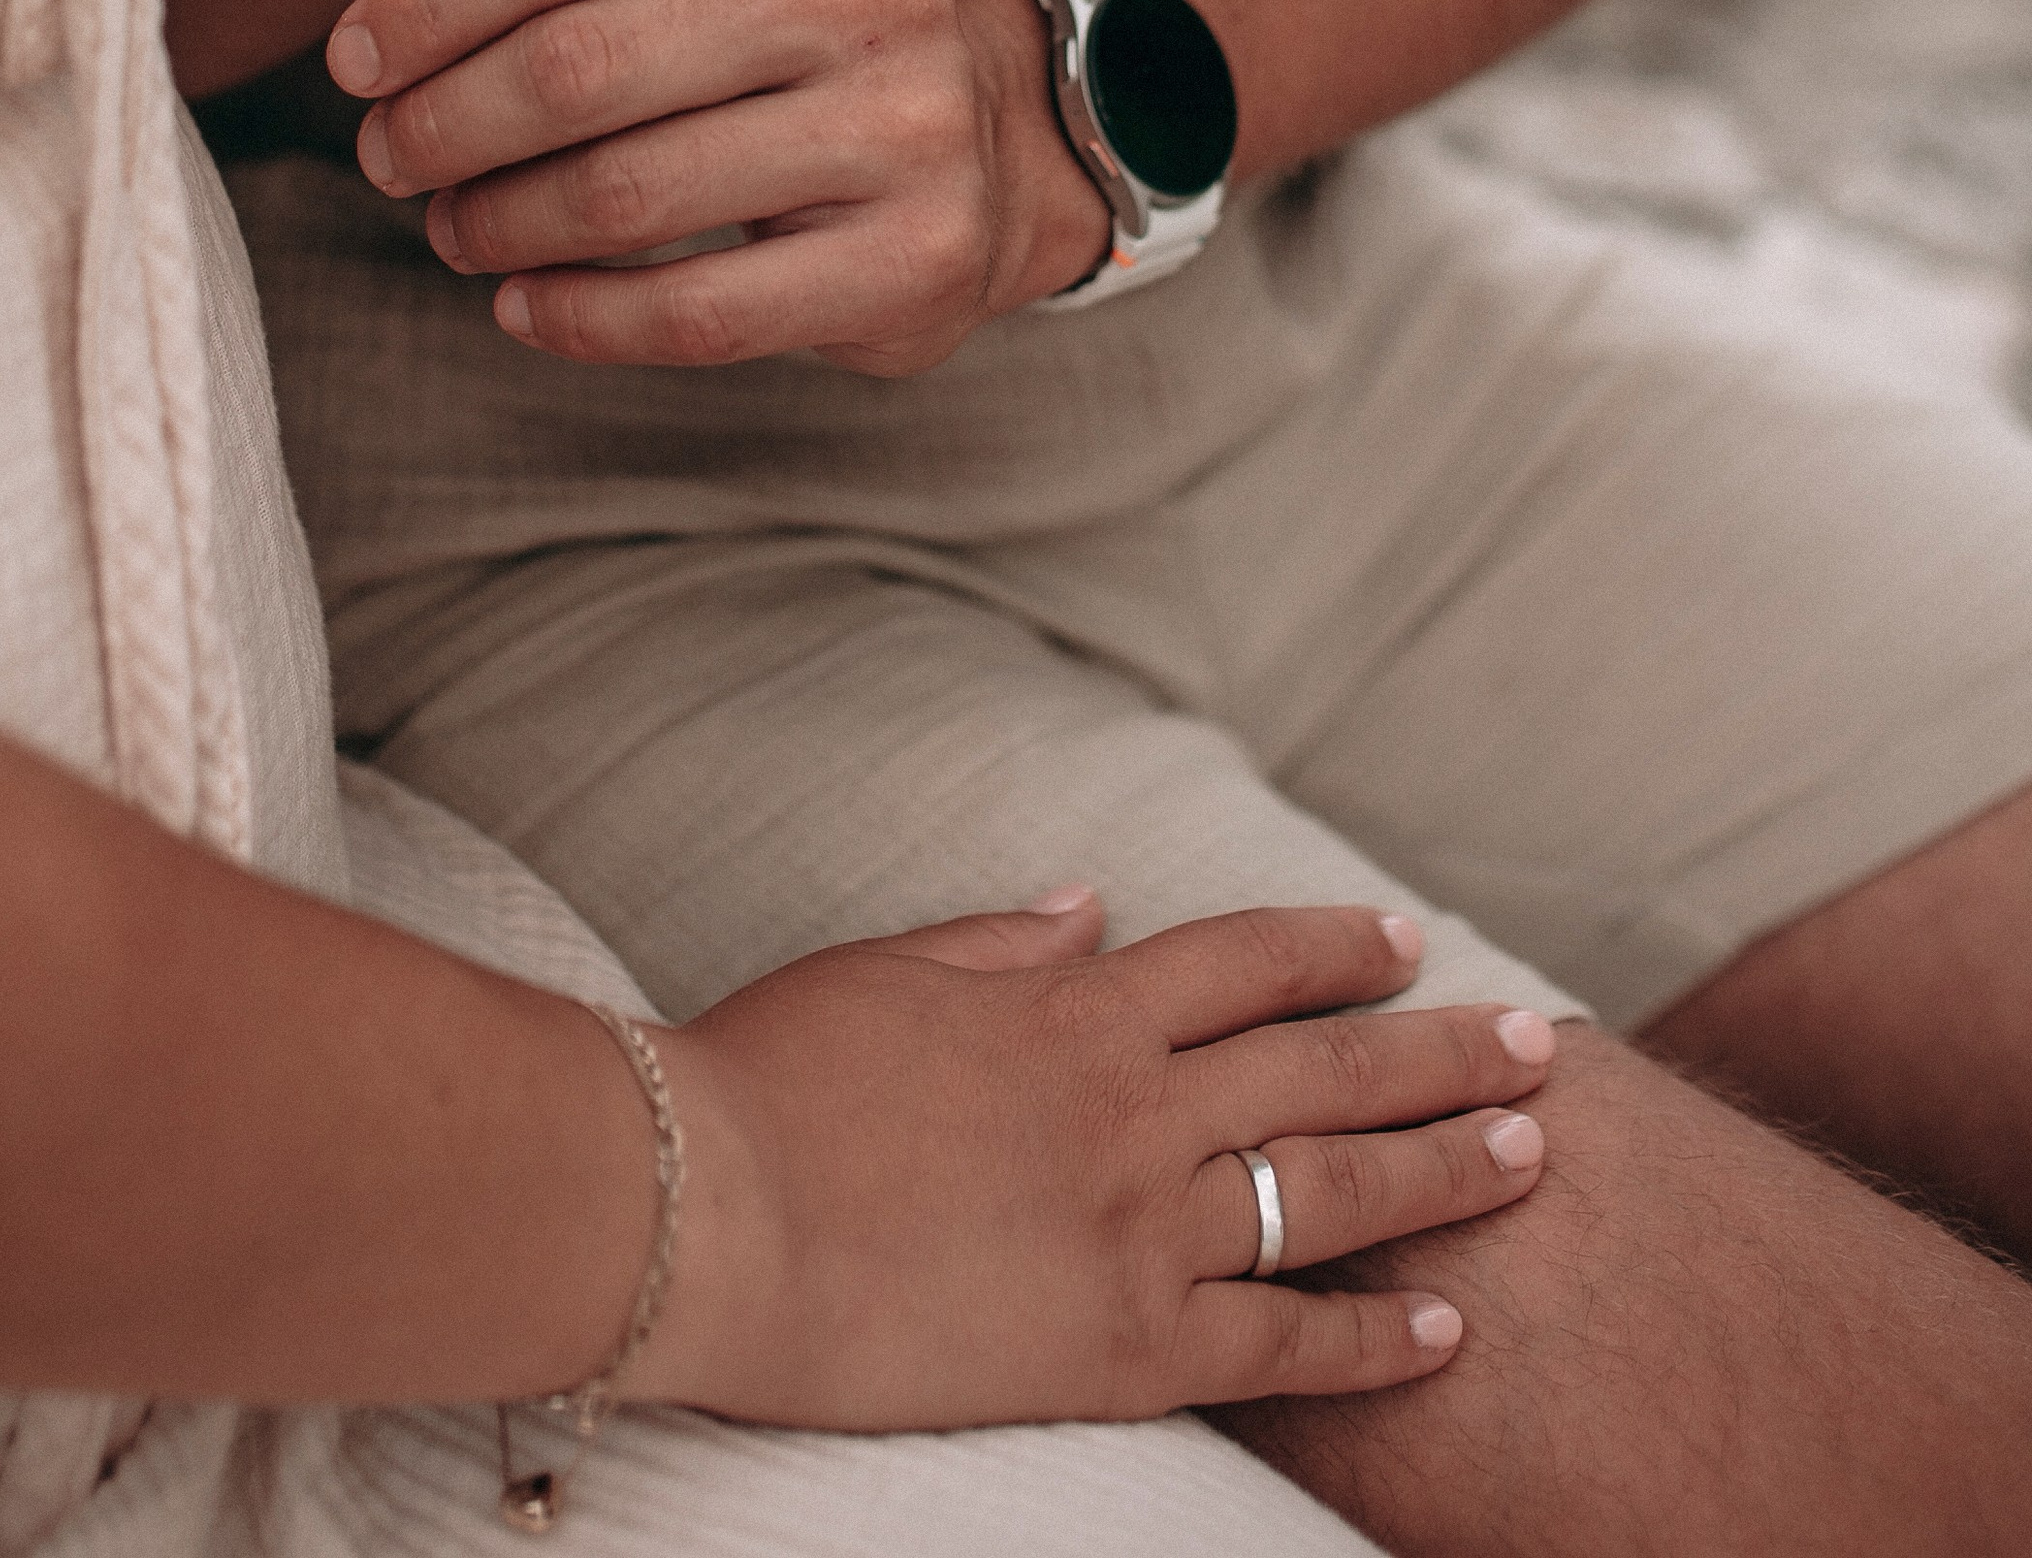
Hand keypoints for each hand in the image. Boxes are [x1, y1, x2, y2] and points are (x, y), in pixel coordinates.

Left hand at [326, 0, 1102, 373]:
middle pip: (581, 62)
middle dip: (444, 119)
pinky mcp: (911, 258)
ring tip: (451, 227)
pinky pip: (696, 312)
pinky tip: (521, 303)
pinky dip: (576, 317)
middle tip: (385, 156)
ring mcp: (900, 128)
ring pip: (629, 193)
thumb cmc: (798, 28)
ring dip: (497, 221)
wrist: (997, 136)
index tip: (356, 55)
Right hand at [641, 894, 1553, 1427]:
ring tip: (1529, 1158)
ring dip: (1441, 1172)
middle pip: (1323, 1067)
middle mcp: (1132, 1106)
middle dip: (1441, 1051)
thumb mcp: (886, 972)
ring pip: (1330, 1191)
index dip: (1332, 948)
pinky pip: (1283, 1345)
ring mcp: (1139, 1226)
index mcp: (1074, 1007)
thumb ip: (1003, 939)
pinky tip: (1446, 1330)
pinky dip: (1373, 1337)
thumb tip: (1092, 903)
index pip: (1243, 959)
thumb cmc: (770, 1083)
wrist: (709, 1215)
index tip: (1403, 941)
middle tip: (1539, 1045)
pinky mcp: (1125, 1345)